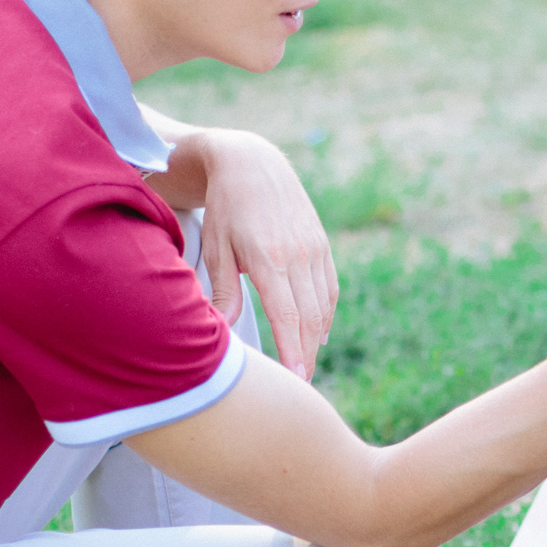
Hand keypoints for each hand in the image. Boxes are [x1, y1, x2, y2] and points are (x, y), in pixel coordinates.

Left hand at [157, 131, 337, 379]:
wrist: (252, 163)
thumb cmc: (226, 208)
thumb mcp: (217, 248)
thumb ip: (223, 291)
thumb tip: (221, 331)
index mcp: (269, 258)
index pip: (288, 316)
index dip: (294, 351)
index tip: (296, 379)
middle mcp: (298, 255)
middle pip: (310, 317)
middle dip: (307, 353)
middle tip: (302, 383)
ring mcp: (314, 249)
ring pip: (324, 305)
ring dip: (317, 338)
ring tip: (307, 363)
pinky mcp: (321, 244)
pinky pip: (330, 287)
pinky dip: (326, 313)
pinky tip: (317, 332)